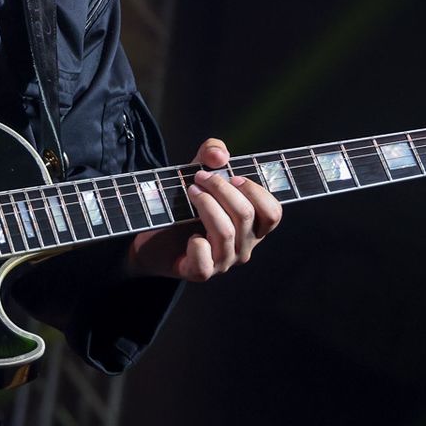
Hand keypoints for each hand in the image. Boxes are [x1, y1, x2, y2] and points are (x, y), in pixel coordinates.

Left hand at [125, 138, 280, 281]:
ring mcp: (224, 262)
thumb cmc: (184, 205)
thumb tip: (220, 155)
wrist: (153, 237)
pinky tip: (187, 234)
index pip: (272, 213)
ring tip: (190, 191)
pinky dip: (195, 243)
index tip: (233, 176)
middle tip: (199, 177)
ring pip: (225, 232)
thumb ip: (211, 153)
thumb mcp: (197, 171)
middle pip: (246, 216)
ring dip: (206, 205)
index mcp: (252, 226)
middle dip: (221, 189)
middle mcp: (243, 246)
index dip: (255, 191)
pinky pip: (204, 258)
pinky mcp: (200, 272)